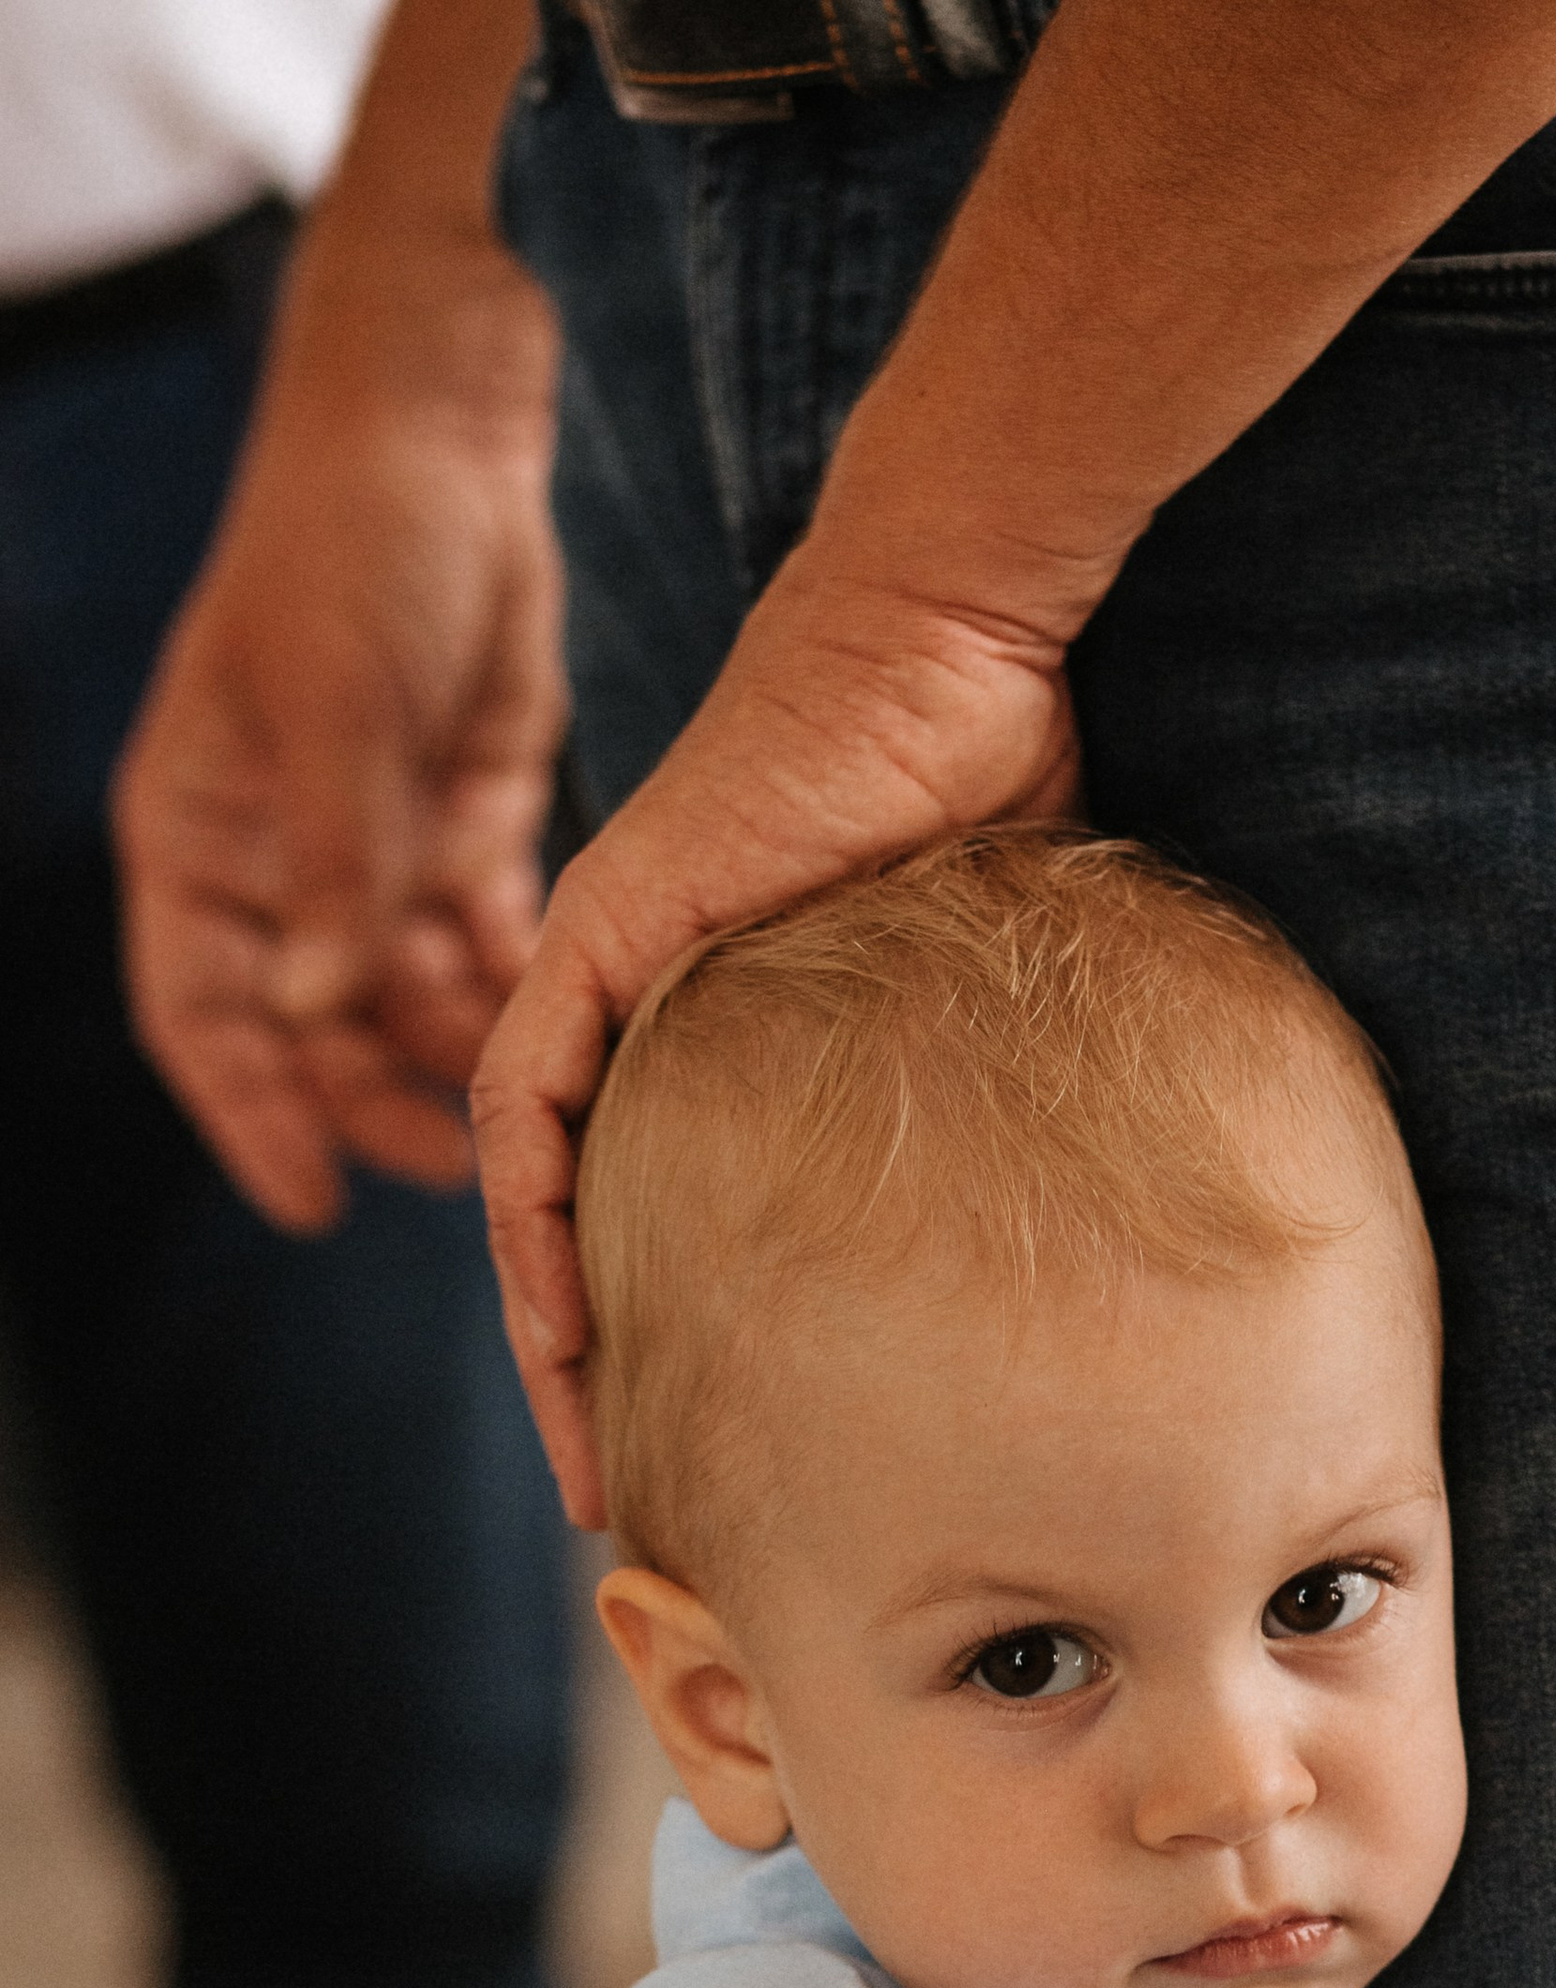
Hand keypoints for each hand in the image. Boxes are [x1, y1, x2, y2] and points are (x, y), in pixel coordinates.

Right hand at [114, 256, 566, 1234]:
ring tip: (528, 1122)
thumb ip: (338, 868)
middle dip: (376, 1104)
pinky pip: (483, 950)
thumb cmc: (353, 550)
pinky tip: (572, 1043)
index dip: (250, 1114)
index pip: (202, 1013)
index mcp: (201, 834)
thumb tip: (319, 1014)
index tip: (313, 1202)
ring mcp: (372, 850)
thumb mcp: (336, 710)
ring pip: (405, 1004)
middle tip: (460, 1176)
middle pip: (315, 1031)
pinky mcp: (465, 830)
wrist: (444, 436)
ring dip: (457, 1061)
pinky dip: (516, 996)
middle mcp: (280, 860)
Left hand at [470, 548, 1083, 1526]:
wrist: (955, 646)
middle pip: (591, 1228)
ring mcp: (612, 973)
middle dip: (603, 1376)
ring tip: (589, 1457)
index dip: (676, 1340)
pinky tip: (558, 1329)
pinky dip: (528, 1227)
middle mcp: (656, 1016)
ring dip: (548, 1334)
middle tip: (632, 1499)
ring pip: (537, 1190)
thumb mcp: (985, 995)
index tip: (712, 1459)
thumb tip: (1095, 1238)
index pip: (673, 1215)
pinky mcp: (596, 936)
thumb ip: (985, 1095)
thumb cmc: (1004, 788)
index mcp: (735, 1040)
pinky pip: (526, 1111)